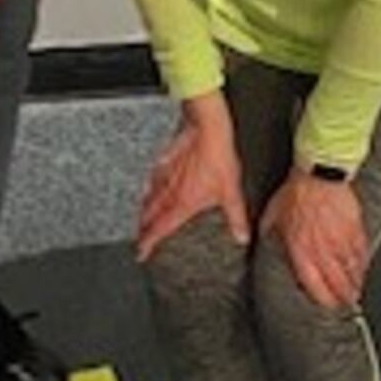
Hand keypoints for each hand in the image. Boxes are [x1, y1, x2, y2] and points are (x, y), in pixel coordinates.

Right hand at [136, 93, 249, 262]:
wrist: (206, 128)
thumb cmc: (216, 156)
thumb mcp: (231, 190)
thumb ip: (235, 216)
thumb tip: (241, 235)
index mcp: (182, 203)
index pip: (160, 228)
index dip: (148, 242)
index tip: (141, 252)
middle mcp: (169, 191)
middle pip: (149, 215)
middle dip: (142, 229)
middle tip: (139, 237)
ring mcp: (165, 174)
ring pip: (149, 198)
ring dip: (144, 210)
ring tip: (143, 217)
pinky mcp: (165, 159)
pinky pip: (153, 178)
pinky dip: (150, 187)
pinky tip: (152, 185)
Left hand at [260, 172, 367, 308]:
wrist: (319, 173)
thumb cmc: (296, 191)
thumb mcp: (273, 215)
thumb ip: (270, 234)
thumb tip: (261, 242)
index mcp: (301, 250)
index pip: (314, 285)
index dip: (322, 299)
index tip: (326, 304)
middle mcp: (323, 250)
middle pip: (337, 283)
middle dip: (342, 298)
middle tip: (344, 305)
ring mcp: (341, 241)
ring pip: (352, 271)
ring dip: (354, 284)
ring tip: (355, 293)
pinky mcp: (355, 230)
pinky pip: (362, 252)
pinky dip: (363, 263)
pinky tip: (363, 268)